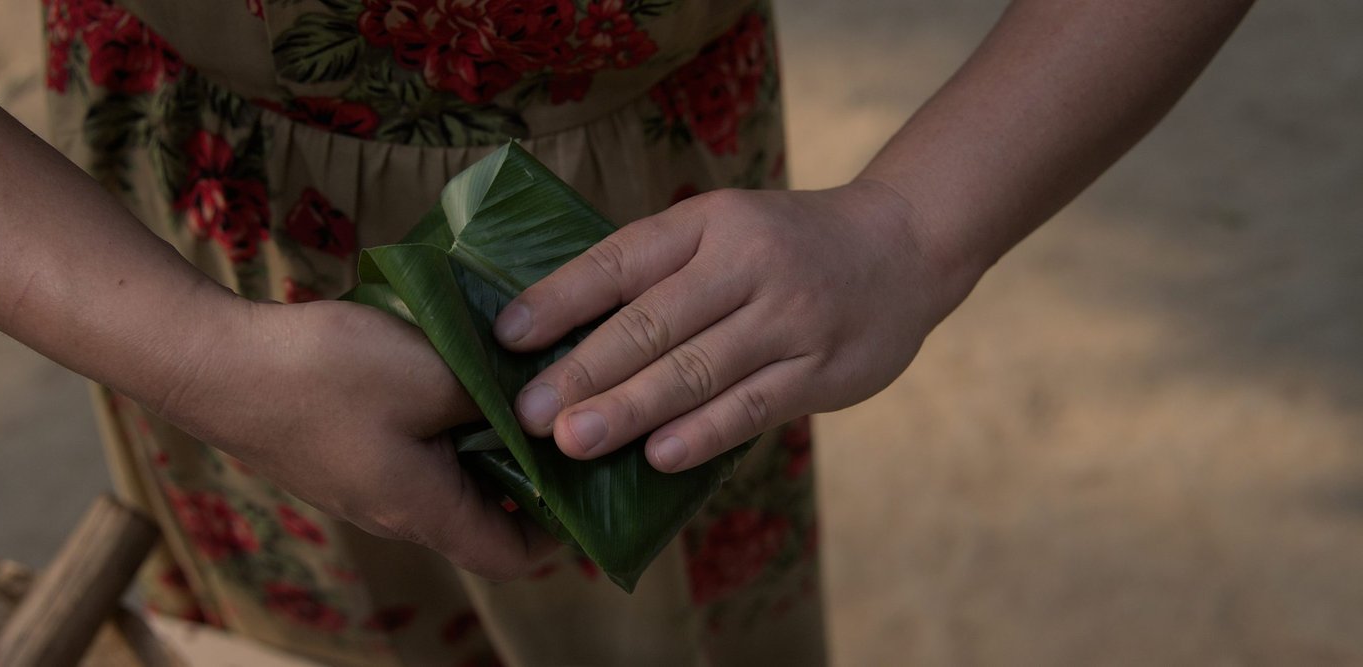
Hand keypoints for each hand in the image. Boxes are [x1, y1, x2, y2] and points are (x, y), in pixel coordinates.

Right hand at [155, 298, 555, 579]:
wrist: (216, 363)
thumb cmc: (326, 374)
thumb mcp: (432, 374)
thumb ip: (493, 395)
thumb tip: (535, 405)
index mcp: (425, 510)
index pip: (514, 558)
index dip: (563, 531)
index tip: (591, 477)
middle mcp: (395, 513)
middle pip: (484, 518)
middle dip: (529, 476)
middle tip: (564, 418)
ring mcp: (362, 485)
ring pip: (448, 480)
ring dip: (484, 443)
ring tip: (514, 387)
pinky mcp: (340, 455)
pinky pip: (412, 453)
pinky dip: (444, 425)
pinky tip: (452, 373)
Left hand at [493, 182, 973, 472]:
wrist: (903, 246)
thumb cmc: (784, 245)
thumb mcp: (722, 229)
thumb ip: (657, 273)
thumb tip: (559, 335)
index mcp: (708, 223)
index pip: (622, 259)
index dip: (561, 297)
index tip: (506, 335)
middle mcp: (747, 264)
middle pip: (653, 321)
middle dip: (584, 370)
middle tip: (529, 412)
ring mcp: (789, 318)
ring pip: (698, 369)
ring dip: (632, 409)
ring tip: (574, 442)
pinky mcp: (823, 369)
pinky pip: (754, 405)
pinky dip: (705, 432)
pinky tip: (660, 457)